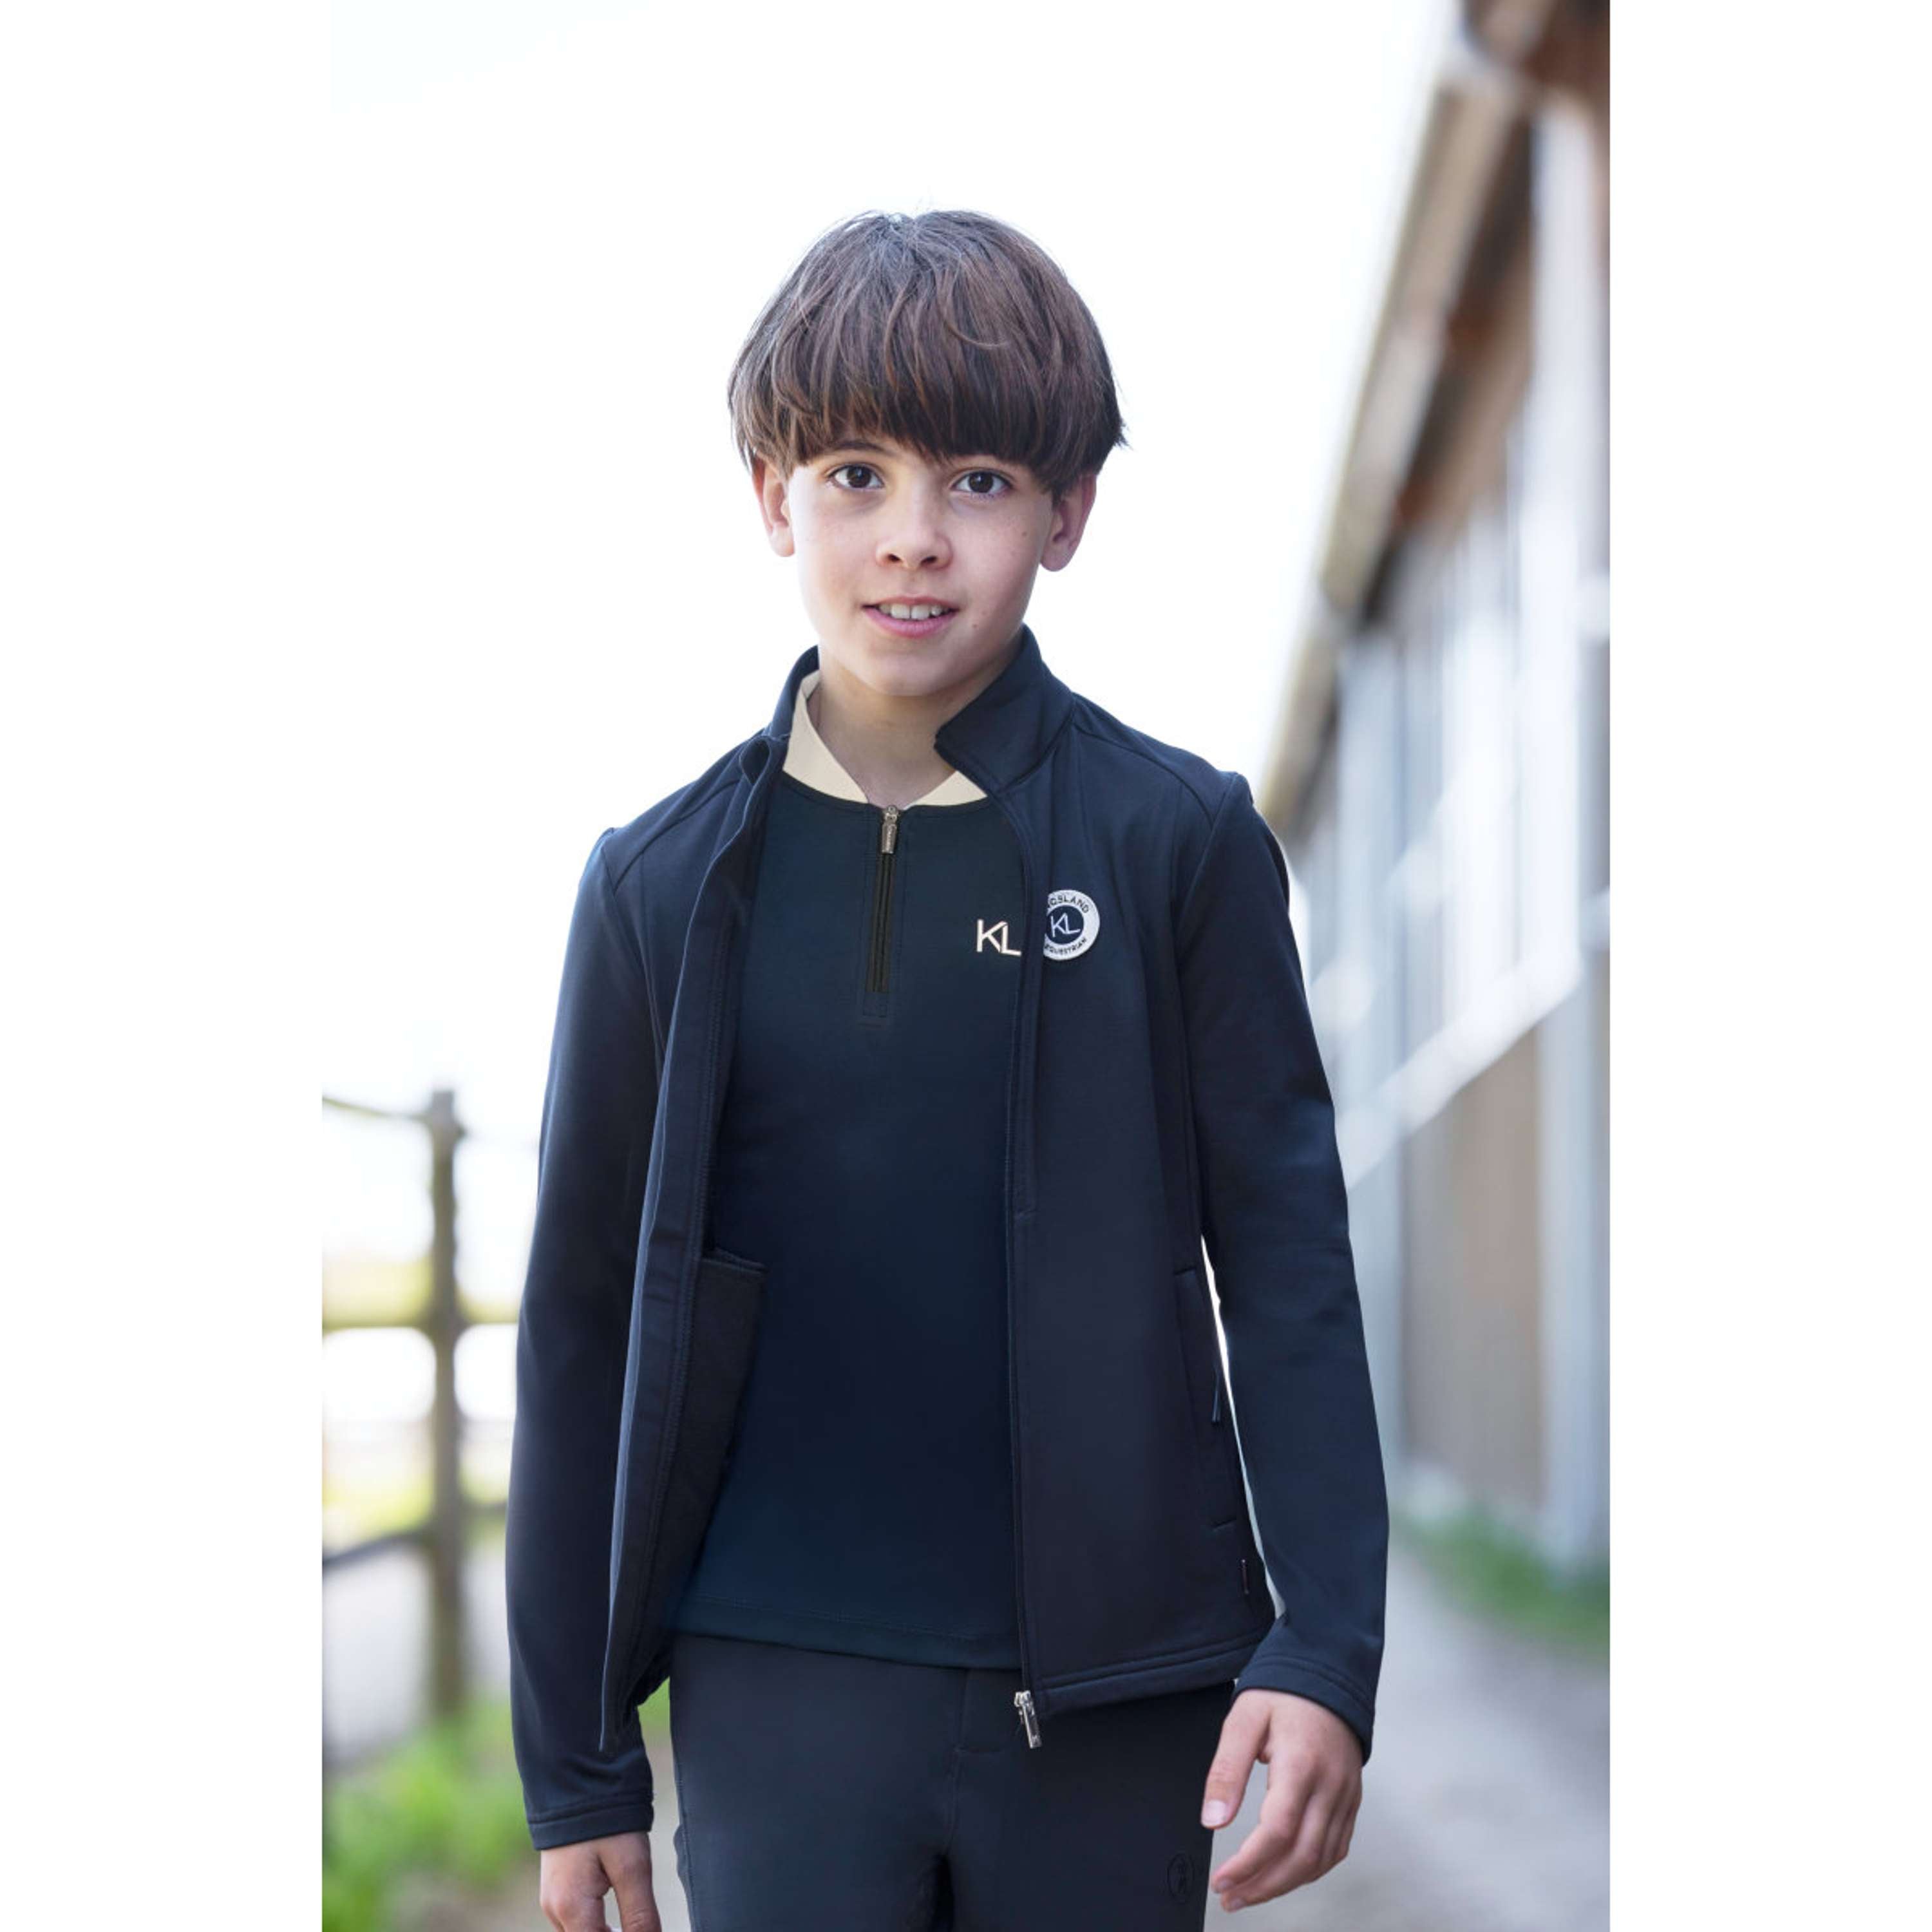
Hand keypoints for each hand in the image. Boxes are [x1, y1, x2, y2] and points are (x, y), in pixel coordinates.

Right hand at [538, 1830, 659, 1931]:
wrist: (576, 1777)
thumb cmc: (605, 1819)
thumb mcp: (632, 1866)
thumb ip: (640, 1916)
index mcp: (571, 1909)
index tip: (645, 1929)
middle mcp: (555, 1910)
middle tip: (643, 1925)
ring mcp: (552, 1899)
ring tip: (633, 1922)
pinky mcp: (557, 1887)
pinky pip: (576, 1919)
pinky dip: (596, 1924)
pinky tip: (616, 1914)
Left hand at [1198, 1689, 1361, 1911]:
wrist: (1327, 1674)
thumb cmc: (1283, 1694)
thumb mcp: (1244, 1720)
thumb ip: (1227, 1769)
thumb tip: (1213, 1820)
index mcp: (1301, 1765)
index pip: (1277, 1832)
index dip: (1248, 1865)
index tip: (1221, 1881)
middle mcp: (1330, 1787)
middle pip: (1302, 1857)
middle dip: (1263, 1885)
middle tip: (1231, 1897)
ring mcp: (1346, 1796)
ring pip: (1321, 1860)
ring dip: (1284, 1884)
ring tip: (1249, 1892)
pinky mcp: (1352, 1800)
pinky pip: (1336, 1849)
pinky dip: (1311, 1870)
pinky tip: (1285, 1874)